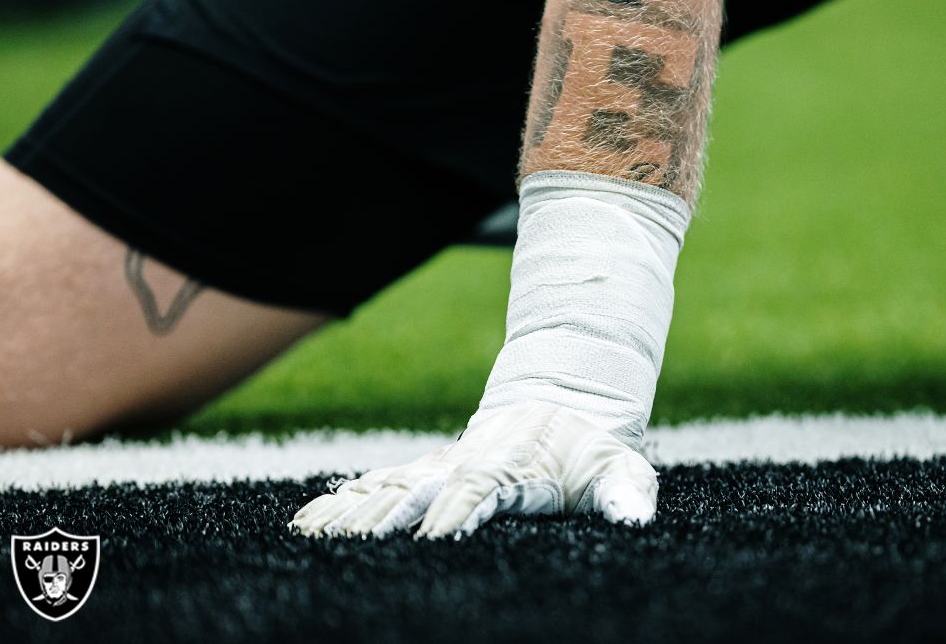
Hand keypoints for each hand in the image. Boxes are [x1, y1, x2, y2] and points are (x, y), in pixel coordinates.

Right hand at [290, 402, 657, 539]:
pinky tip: (309, 521)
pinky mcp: (425, 472)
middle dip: (388, 516)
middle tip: (352, 543)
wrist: (562, 403)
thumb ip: (626, 493)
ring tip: (314, 533)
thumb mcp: (620, 468)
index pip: (482, 489)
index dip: (458, 510)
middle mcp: (468, 464)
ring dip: (354, 510)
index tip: (434, 535)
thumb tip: (635, 516)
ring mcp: (441, 467)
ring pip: (390, 486)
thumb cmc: (592, 451)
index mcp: (515, 468)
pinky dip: (343, 500)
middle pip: (422, 489)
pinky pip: (377, 484)